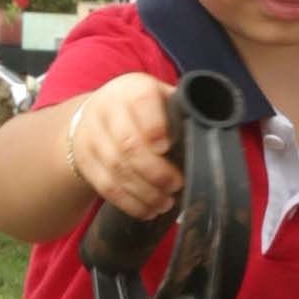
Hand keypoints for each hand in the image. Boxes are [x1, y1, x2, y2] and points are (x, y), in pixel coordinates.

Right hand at [65, 71, 184, 219]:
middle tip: (176, 185)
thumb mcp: (163, 101)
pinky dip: (129, 203)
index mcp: (132, 88)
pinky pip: (105, 187)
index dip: (154, 126)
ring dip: (145, 192)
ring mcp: (91, 134)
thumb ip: (182, 115)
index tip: (166, 147)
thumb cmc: (145, 111)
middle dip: (155, 171)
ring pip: (117, 169)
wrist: (96, 115)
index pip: (141, 101)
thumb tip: (215, 137)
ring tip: (166, 202)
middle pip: (128, 144)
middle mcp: (107, 107)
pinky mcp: (84, 160)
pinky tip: (148, 210)